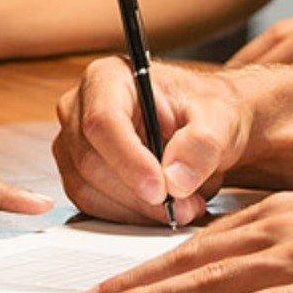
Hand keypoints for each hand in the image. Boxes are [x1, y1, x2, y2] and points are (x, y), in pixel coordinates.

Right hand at [50, 56, 251, 225]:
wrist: (203, 125)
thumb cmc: (205, 111)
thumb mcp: (219, 119)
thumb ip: (201, 145)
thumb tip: (175, 180)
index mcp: (109, 77)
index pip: (103, 121)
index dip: (128, 159)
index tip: (161, 189)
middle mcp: (80, 108)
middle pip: (92, 161)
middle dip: (140, 194)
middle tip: (186, 205)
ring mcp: (73, 143)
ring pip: (89, 189)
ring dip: (138, 209)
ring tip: (183, 205)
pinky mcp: (76, 173)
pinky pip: (93, 205)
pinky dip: (130, 215)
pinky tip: (161, 207)